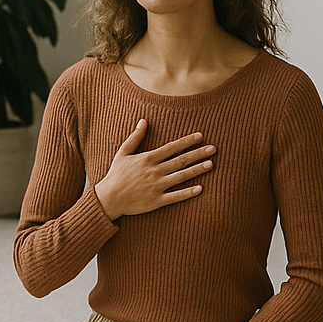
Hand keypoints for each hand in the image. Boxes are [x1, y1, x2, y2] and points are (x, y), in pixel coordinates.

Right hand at [93, 121, 214, 220]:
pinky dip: (188, 193)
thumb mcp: (123, 153)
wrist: (108, 198)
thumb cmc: (116, 175)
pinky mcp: (157, 201)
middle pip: (181, 160)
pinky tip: (201, 188)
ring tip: (211, 164)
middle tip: (214, 149)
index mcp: (148, 158)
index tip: (200, 136)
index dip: (187, 141)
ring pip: (181, 176)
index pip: (172, 147)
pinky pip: (176, 196)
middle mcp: (155, 171)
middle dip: (198, 153)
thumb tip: (144, 120)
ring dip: (197, 170)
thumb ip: (135, 137)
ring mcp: (157, 186)